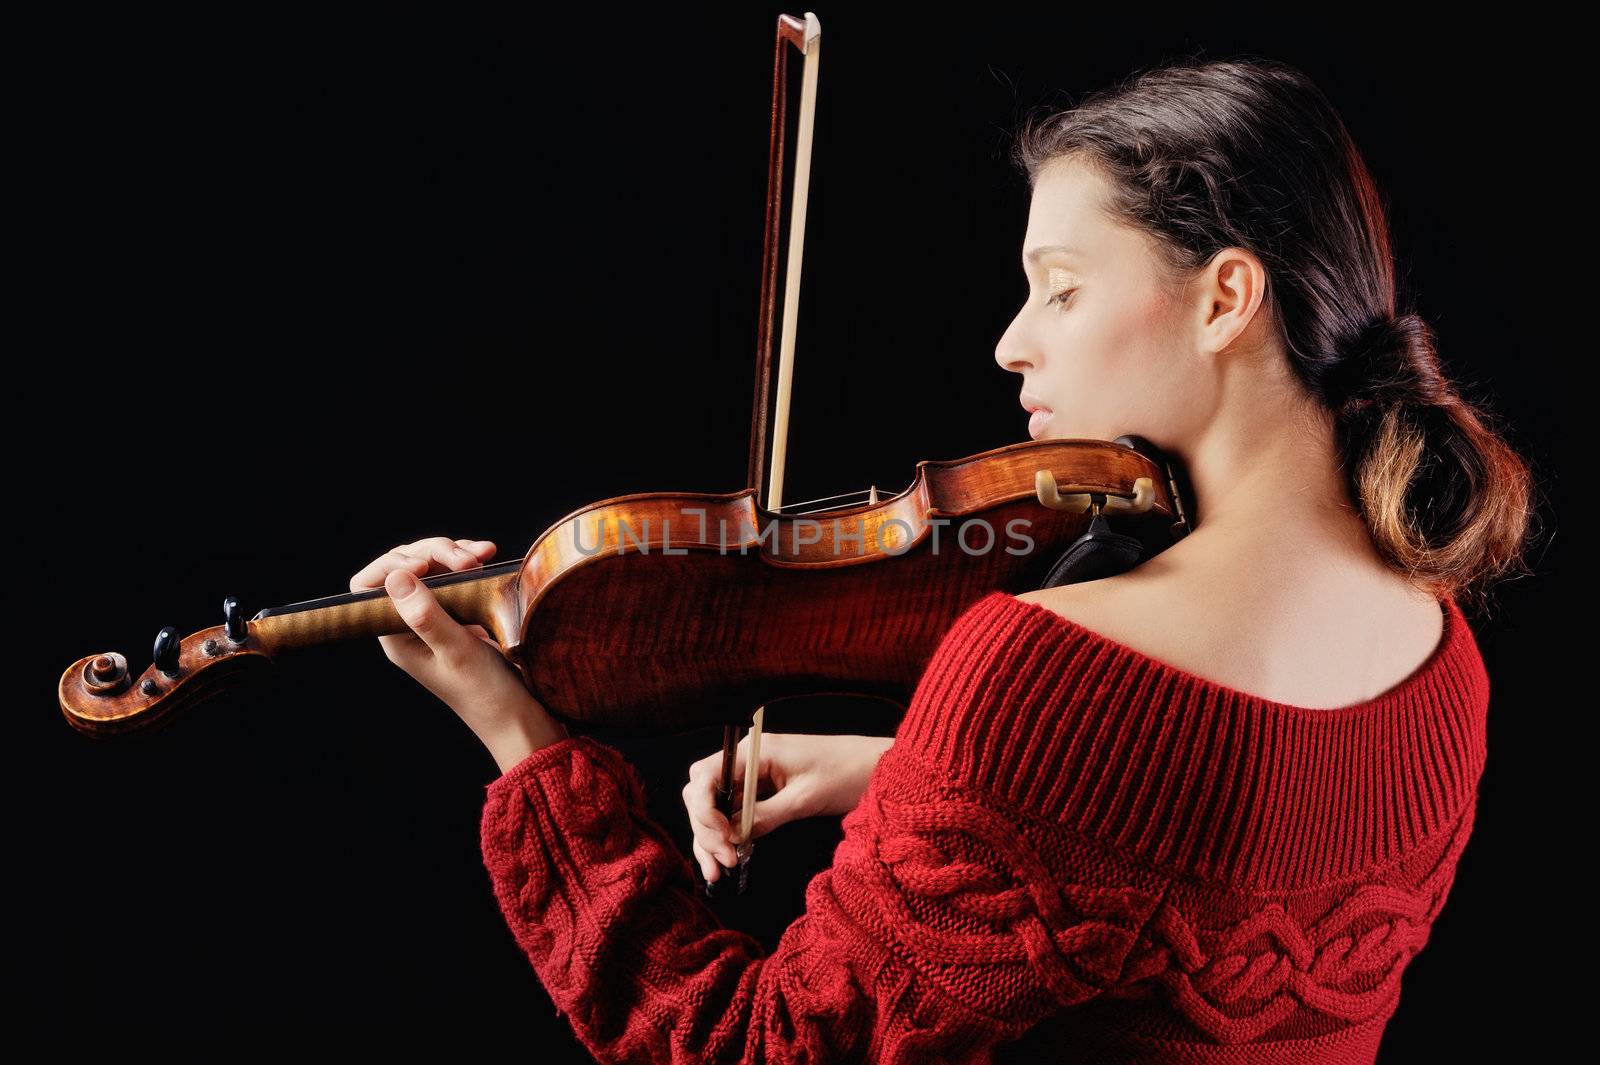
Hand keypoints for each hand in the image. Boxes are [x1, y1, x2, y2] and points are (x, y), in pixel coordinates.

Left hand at [350, 535, 568, 772]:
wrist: (520, 717)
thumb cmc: (487, 693)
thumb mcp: (457, 651)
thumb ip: (426, 615)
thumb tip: (395, 577)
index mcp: (397, 637)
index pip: (370, 588)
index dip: (392, 566)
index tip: (427, 564)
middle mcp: (411, 626)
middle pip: (403, 569)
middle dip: (433, 554)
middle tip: (467, 562)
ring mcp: (437, 618)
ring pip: (431, 567)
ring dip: (454, 554)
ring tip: (481, 558)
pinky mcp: (462, 614)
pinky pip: (455, 576)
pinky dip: (469, 561)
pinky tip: (488, 557)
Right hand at [682, 731, 894, 883]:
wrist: (876, 766)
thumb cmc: (846, 773)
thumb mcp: (804, 798)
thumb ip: (765, 816)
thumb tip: (732, 838)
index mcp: (754, 750)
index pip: (705, 776)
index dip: (703, 808)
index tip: (721, 836)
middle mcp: (747, 760)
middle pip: (702, 792)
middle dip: (704, 827)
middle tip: (723, 861)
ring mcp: (753, 776)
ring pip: (712, 806)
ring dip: (709, 837)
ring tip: (717, 871)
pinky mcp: (762, 791)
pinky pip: (732, 813)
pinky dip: (726, 836)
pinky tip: (727, 860)